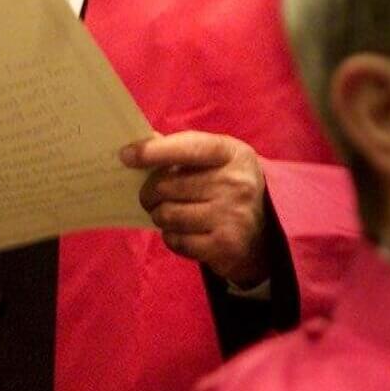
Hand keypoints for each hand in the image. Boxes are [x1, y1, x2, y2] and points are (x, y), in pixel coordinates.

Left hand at [121, 131, 268, 285]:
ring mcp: (233, 216)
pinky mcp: (225, 246)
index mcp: (232, 153)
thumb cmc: (227, 187)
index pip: (189, 148)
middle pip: (167, 186)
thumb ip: (181, 150)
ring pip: (168, 215)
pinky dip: (171, 237)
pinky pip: (176, 240)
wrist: (262, 232)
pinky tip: (183, 232)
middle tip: (151, 197)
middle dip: (150, 193)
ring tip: (169, 214)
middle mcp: (237, 183)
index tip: (127, 155)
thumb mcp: (216, 161)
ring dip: (160, 217)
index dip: (155, 151)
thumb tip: (138, 144)